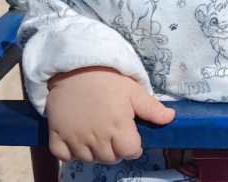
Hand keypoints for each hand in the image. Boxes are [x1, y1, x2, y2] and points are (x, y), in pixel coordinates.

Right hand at [45, 67, 174, 163]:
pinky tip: (78, 138)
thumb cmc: (106, 79)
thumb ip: (151, 108)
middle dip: (116, 150)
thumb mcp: (133, 90)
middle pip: (110, 158)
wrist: (73, 68)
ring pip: (89, 159)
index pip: (130, 152)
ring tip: (97, 134)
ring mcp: (75, 139)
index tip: (130, 136)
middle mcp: (97, 137)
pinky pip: (65, 157)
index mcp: (118, 126)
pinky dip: (72, 153)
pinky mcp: (56, 137)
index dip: (133, 146)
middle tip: (113, 133)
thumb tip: (171, 118)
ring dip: (95, 152)